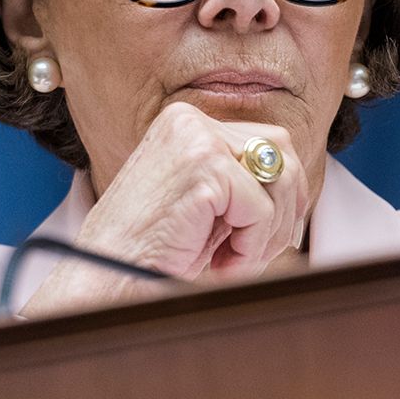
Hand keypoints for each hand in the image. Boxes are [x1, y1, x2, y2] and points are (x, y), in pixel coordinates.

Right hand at [20, 102, 310, 318]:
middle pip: (283, 153)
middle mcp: (191, 121)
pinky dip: (252, 246)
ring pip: (280, 181)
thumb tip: (297, 188)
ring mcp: (197, 139)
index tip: (267, 234)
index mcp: (188, 123)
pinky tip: (220, 263)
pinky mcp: (203, 168)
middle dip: (283, 209)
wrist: (102, 277)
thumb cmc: (152, 250)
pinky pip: (262, 209)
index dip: (283, 191)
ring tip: (232, 261)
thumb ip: (241, 182)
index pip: (271, 141)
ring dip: (267, 234)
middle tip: (252, 252)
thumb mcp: (204, 203)